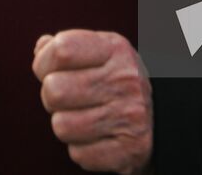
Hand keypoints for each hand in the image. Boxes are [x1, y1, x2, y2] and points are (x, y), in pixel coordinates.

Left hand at [33, 30, 153, 173]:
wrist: (160, 119)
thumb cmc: (116, 82)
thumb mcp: (100, 54)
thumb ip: (68, 47)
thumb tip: (41, 48)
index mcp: (116, 49)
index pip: (62, 49)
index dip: (44, 63)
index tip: (50, 70)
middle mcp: (126, 80)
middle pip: (54, 90)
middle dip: (52, 97)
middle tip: (69, 99)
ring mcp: (130, 116)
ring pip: (61, 126)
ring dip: (66, 124)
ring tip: (83, 117)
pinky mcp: (129, 150)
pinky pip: (79, 153)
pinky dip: (81, 148)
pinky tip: (96, 137)